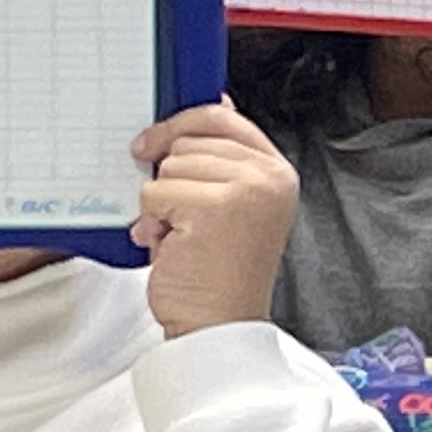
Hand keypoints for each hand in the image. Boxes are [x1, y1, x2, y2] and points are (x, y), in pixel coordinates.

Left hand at [130, 103, 301, 340]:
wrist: (219, 326)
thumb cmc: (221, 273)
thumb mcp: (233, 204)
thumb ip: (224, 159)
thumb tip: (216, 105)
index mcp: (278, 173)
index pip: (221, 118)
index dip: (181, 128)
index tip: (156, 145)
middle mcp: (269, 177)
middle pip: (188, 140)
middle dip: (172, 177)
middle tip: (184, 218)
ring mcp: (245, 190)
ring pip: (168, 166)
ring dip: (162, 204)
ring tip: (183, 235)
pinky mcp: (213, 208)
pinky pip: (154, 192)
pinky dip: (153, 222)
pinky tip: (173, 244)